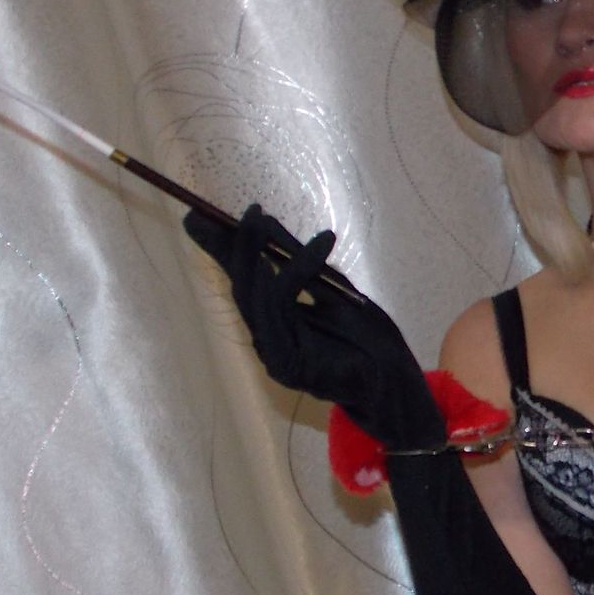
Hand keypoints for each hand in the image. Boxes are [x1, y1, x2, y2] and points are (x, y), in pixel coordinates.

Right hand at [183, 206, 444, 450]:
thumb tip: (265, 223)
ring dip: (255, 251)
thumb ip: (296, 261)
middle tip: (230, 211)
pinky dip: (296, 270)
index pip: (243, 281)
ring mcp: (274, 353)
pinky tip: (320, 245)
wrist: (396, 382)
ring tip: (258, 217)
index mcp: (275, 324)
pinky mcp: (286, 361)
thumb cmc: (368, 339)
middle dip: (232, 247)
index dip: (221, 250)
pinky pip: (282, 307)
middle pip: (241, 288)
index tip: (197, 217)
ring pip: (254, 296)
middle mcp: (268, 338)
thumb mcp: (332, 287)